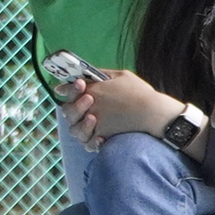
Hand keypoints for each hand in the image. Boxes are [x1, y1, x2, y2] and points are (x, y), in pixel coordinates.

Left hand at [63, 68, 178, 148]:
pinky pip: (88, 142)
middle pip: (68, 110)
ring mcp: (94, 122)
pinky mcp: (102, 135)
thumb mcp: (121, 75)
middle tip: (84, 105)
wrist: (153, 113)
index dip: (64, 89)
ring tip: (92, 120)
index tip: (61, 89)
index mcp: (92, 90)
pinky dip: (90, 140)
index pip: (69, 89)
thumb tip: (87, 72)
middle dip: (72, 106)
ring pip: (75, 128)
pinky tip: (98, 135)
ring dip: (80, 124)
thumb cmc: (140, 93)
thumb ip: (101, 74)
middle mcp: (89, 106)